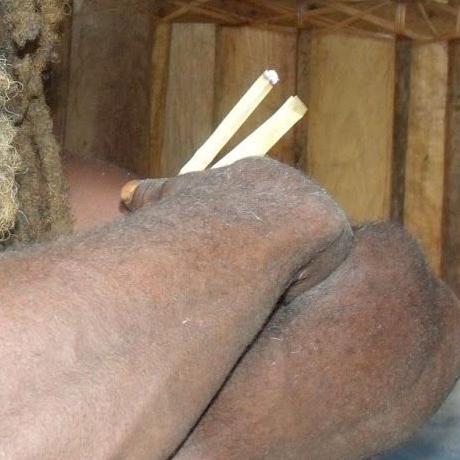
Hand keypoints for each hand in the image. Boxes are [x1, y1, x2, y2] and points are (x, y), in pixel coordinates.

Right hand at [121, 156, 352, 300]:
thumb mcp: (167, 198)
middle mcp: (287, 182)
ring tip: (258, 287)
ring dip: (279, 268)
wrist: (241, 225)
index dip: (231, 237)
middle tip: (241, 278)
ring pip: (297, 248)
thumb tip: (125, 195)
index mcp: (253, 172)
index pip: (246, 207)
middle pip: (276, 226)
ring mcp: (313, 204)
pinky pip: (316, 262)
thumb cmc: (196, 211)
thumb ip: (153, 194)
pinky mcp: (334, 229)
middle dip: (260, 253)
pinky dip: (297, 278)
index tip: (220, 260)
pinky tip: (280, 286)